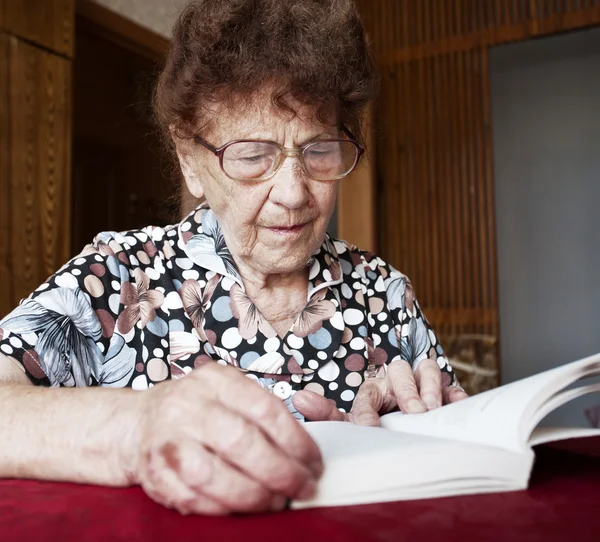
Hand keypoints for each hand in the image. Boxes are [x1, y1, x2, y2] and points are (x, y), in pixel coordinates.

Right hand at [125, 363, 321, 514]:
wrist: (139, 423)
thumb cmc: (198, 410)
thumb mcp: (231, 392)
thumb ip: (267, 407)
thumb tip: (314, 422)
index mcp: (217, 380)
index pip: (265, 409)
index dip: (297, 440)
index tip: (314, 461)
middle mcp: (189, 404)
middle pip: (242, 441)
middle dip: (281, 472)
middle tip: (303, 487)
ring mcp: (168, 439)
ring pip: (215, 475)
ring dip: (254, 496)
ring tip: (277, 501)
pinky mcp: (154, 472)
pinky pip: (194, 499)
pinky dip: (224, 509)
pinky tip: (244, 508)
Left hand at [293, 358, 467, 425]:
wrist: (409, 445)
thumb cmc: (376, 431)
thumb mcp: (352, 427)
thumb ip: (327, 415)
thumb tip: (298, 399)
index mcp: (372, 391)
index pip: (367, 395)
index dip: (368, 410)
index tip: (370, 428)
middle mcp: (397, 383)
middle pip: (399, 371)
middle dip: (406, 390)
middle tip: (413, 413)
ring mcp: (423, 386)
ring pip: (426, 368)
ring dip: (429, 387)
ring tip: (431, 409)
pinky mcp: (447, 394)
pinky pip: (453, 386)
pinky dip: (454, 394)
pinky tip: (454, 404)